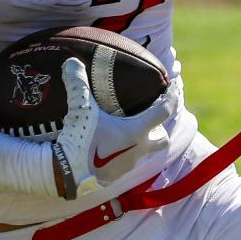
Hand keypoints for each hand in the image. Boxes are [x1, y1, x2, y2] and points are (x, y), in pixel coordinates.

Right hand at [51, 58, 181, 199]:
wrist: (66, 174)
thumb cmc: (80, 140)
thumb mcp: (80, 109)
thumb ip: (78, 83)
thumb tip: (72, 62)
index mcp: (136, 132)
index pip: (164, 111)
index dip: (172, 97)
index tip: (174, 87)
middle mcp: (137, 150)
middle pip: (162, 138)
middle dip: (160, 126)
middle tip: (151, 115)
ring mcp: (127, 165)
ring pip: (144, 152)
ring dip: (142, 140)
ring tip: (129, 129)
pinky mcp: (115, 177)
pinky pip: (126, 162)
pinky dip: (125, 152)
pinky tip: (111, 145)